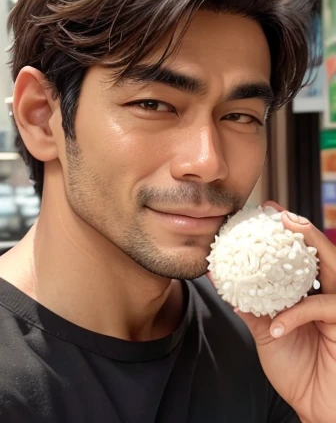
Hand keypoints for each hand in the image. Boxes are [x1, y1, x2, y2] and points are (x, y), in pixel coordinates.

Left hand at [230, 201, 335, 422]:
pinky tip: (275, 325)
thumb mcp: (266, 332)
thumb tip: (222, 282)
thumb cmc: (297, 368)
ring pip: (333, 266)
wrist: (315, 405)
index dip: (287, 233)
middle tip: (278, 212)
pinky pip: (321, 308)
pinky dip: (296, 313)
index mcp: (310, 292)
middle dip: (302, 228)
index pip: (301, 256)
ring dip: (313, 245)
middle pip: (322, 252)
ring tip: (291, 228)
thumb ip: (250, 307)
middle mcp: (328, 294)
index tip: (264, 213)